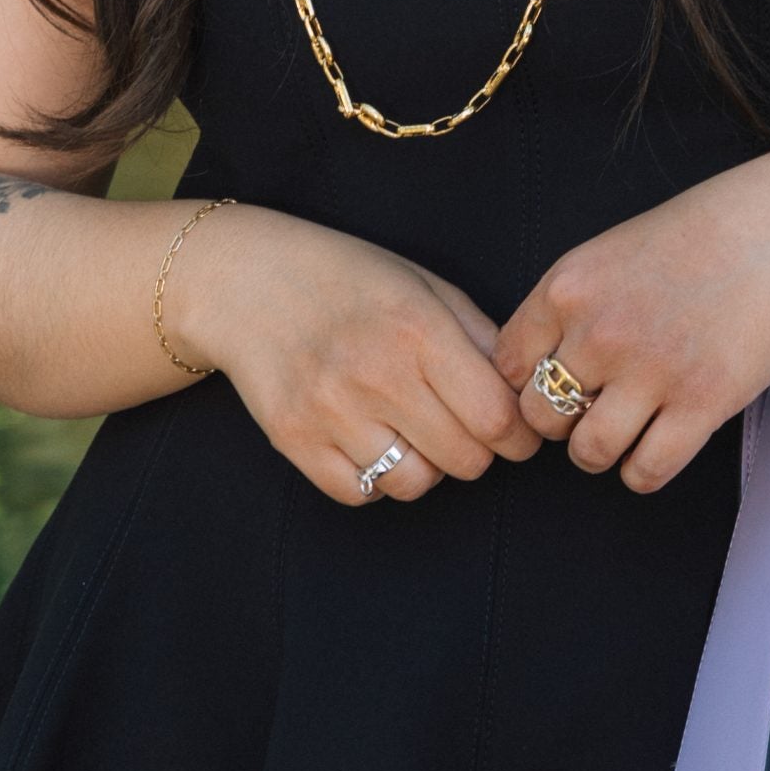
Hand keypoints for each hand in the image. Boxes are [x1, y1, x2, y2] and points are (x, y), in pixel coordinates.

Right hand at [168, 203, 546, 505]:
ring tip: (414, 432)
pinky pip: (360, 494)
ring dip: (427, 467)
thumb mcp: (423, 284)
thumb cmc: (346, 277)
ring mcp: (330, 410)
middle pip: (464, 458)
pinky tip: (372, 440)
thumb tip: (523, 390)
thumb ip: (478, 335)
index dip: (519, 434)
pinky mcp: (294, 440)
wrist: (246, 281)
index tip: (518, 432)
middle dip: (478, 450)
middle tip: (466, 429)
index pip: (496, 416)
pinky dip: (376, 479)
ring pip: (414, 484)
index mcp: (417, 328)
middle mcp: (375, 373)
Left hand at [492, 162, 769, 491]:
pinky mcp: (701, 404)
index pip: (508, 365)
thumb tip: (537, 362)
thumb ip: (570, 303)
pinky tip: (658, 444)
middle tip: (591, 409)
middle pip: (539, 416)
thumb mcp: (610, 251)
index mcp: (568, 288)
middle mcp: (599, 332)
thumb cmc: (701, 236)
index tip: (554, 383)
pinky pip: (646, 471)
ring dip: (599, 451)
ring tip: (623, 431)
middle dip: (560, 422)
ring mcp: (650, 372)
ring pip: (588, 453)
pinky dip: (644, 470)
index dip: (527, 382)